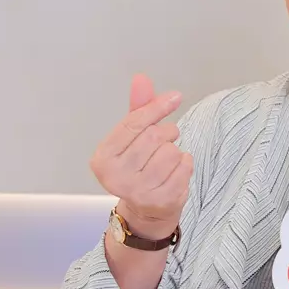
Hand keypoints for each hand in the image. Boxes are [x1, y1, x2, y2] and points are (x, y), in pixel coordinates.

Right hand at [90, 74, 193, 235]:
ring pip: (171, 152)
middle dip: (167, 133)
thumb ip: (138, 110)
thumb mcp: (133, 138)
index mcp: (102, 158)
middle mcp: (115, 177)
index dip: (156, 107)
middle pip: (154, 136)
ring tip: (167, 161)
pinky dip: (186, 164)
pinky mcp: (161, 201)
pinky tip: (175, 172)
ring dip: (176, 151)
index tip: (175, 96)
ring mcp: (138, 192)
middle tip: (166, 139)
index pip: (133, 123)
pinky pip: (184, 168)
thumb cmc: (139, 167)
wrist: (146, 210)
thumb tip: (141, 78)